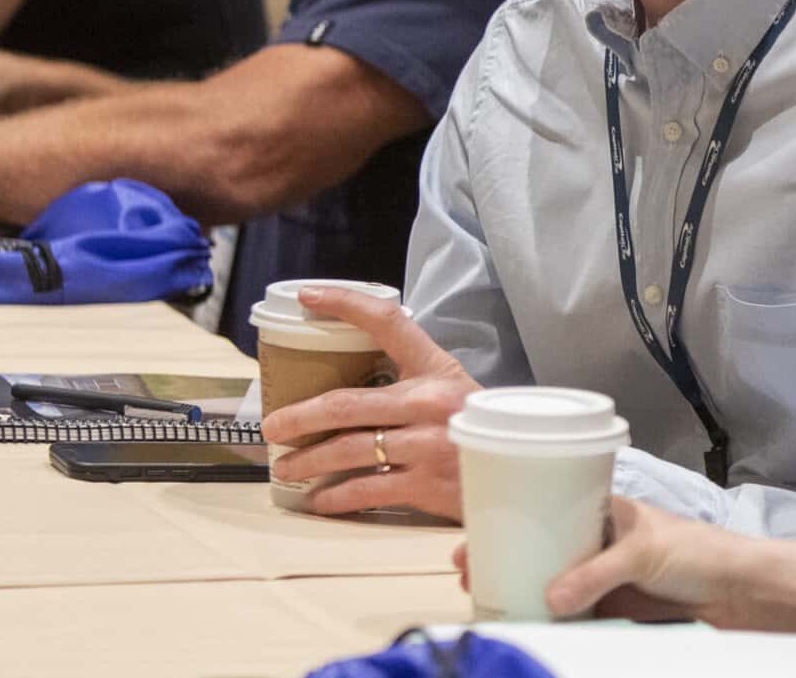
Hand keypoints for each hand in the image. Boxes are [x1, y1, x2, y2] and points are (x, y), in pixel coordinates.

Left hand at [262, 285, 481, 518]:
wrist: (522, 468)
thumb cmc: (481, 426)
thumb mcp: (456, 387)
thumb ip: (415, 377)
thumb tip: (360, 383)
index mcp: (436, 370)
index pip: (386, 322)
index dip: (344, 304)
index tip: (308, 297)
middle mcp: (428, 404)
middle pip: (345, 404)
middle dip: (299, 416)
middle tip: (273, 426)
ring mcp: (426, 447)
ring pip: (348, 451)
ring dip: (308, 460)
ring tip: (286, 466)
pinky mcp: (426, 487)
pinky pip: (366, 490)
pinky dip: (335, 497)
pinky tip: (320, 499)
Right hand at [472, 497, 750, 622]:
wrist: (737, 591)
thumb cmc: (696, 552)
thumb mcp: (642, 552)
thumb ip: (597, 574)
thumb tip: (549, 600)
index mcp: (603, 512)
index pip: (548, 507)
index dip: (511, 517)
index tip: (475, 531)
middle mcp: (598, 542)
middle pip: (541, 546)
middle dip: (503, 555)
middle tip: (467, 568)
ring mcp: (603, 577)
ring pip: (551, 580)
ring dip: (519, 587)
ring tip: (480, 595)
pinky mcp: (612, 610)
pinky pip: (571, 613)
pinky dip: (547, 618)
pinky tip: (520, 622)